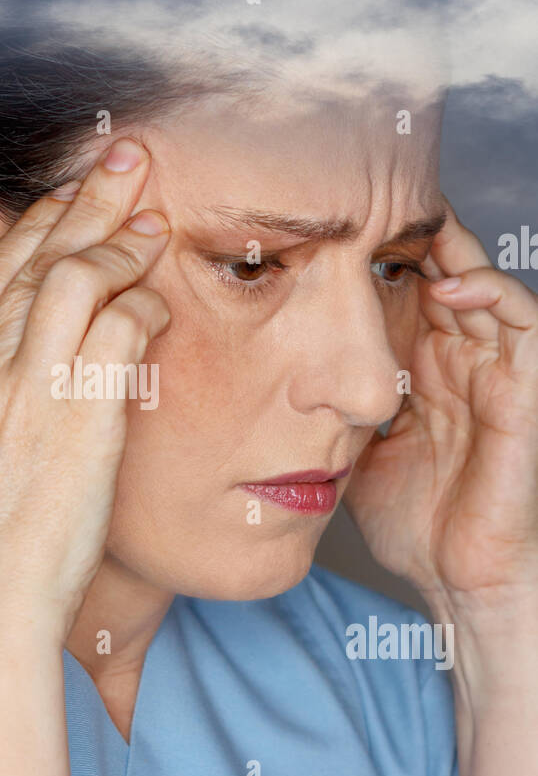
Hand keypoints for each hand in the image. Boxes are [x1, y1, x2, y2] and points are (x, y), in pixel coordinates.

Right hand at [0, 139, 170, 645]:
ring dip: (121, 240)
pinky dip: (146, 304)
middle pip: (32, 257)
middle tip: (124, 157)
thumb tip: (20, 381)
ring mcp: (20, 388)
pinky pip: (121, 326)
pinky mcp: (73, 414)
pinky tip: (164, 304)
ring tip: (155, 220)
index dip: (30, 227)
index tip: (64, 199)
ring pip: (77, 275)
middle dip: (82, 199)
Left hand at [345, 198, 537, 606]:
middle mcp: (458, 358)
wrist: (463, 581)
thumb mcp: (352, 450)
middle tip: (362, 194)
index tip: (320, 220)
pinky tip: (447, 281)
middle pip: (435, 270)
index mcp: (418, 367)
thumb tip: (265, 383)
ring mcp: (494, 369)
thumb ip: (327, 407)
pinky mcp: (526, 389)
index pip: (398, 289)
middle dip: (402, 232)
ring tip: (403, 220)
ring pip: (478, 280)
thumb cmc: (414, 523)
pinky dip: (490, 290)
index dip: (368, 252)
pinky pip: (522, 321)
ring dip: (446, 246)